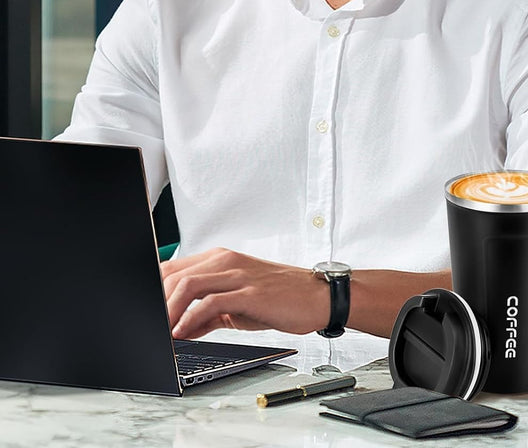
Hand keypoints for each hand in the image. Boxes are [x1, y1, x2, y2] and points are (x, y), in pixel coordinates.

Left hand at [161, 248, 328, 339]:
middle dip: (154, 303)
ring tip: (159, 333)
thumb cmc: (281, 298)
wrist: (318, 296)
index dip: (152, 291)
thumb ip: (208, 314)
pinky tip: (183, 334)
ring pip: (187, 284)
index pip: (172, 269)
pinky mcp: (250, 291)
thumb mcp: (238, 304)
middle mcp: (226, 261)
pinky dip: (190, 319)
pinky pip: (210, 302)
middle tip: (146, 328)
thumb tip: (179, 330)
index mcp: (221, 259)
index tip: (142, 313)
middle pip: (173, 275)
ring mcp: (238, 274)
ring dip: (167, 312)